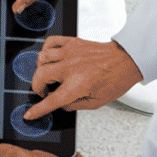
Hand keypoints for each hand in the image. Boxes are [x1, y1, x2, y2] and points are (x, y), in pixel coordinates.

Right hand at [23, 35, 141, 118]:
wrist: (127, 60)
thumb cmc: (115, 79)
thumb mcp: (97, 102)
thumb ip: (75, 105)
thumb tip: (61, 105)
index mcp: (77, 85)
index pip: (52, 100)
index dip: (38, 109)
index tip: (30, 114)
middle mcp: (71, 67)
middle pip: (40, 76)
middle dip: (37, 88)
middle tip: (44, 92)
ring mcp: (70, 53)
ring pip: (42, 58)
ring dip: (40, 69)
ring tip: (48, 75)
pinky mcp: (72, 42)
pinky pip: (50, 42)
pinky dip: (46, 49)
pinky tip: (50, 57)